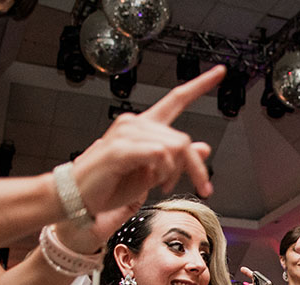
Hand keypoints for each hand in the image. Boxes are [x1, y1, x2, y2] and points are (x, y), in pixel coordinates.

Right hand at [70, 66, 225, 220]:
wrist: (80, 196)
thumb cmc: (110, 185)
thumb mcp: (153, 174)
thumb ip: (177, 160)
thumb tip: (205, 147)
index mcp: (144, 127)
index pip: (176, 99)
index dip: (199, 85)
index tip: (220, 71)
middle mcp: (136, 124)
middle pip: (182, 138)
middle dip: (195, 167)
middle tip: (199, 187)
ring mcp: (126, 133)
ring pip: (174, 147)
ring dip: (175, 173)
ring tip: (163, 186)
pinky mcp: (120, 148)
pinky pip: (159, 155)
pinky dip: (162, 172)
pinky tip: (154, 181)